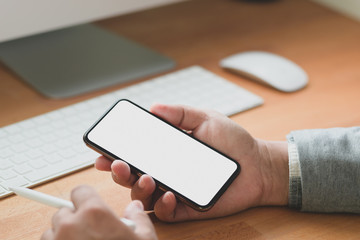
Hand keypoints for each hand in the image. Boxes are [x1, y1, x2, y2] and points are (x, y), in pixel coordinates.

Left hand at [41, 185, 157, 239]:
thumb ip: (139, 219)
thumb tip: (134, 208)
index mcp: (94, 214)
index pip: (79, 192)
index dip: (86, 200)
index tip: (90, 208)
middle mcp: (70, 226)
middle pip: (62, 212)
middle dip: (74, 221)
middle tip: (90, 235)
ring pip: (51, 233)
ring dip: (62, 237)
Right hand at [95, 104, 288, 221]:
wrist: (258, 166)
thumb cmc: (233, 142)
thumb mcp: (206, 119)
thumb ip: (181, 113)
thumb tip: (154, 107)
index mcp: (165, 151)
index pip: (134, 153)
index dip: (114, 152)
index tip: (101, 149)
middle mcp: (165, 171)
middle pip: (131, 176)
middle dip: (118, 172)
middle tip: (116, 164)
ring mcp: (174, 190)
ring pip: (143, 196)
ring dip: (137, 188)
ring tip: (145, 177)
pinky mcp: (186, 207)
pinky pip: (166, 212)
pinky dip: (163, 205)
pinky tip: (169, 194)